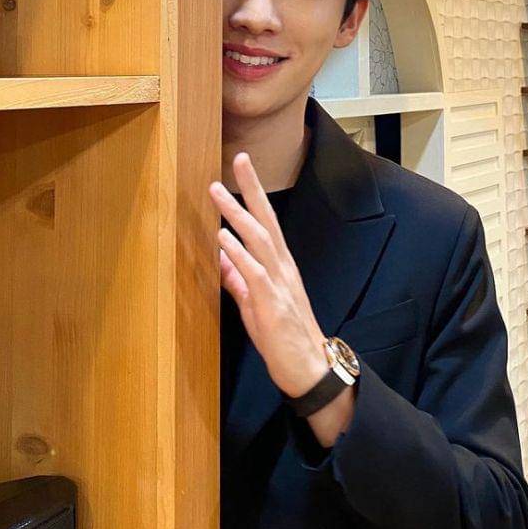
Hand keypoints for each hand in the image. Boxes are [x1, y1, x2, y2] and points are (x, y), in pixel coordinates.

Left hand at [209, 152, 328, 398]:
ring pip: (259, 240)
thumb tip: (221, 257)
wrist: (310, 368)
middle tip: (238, 160)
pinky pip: (254, 272)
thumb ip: (239, 280)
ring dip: (236, 214)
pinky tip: (222, 237)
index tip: (241, 168)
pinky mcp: (272, 303)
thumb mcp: (256, 304)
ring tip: (217, 191)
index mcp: (280, 267)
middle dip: (252, 189)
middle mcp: (283, 268)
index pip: (267, 222)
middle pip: (267, 220)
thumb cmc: (285, 338)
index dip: (254, 195)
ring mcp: (279, 284)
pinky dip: (238, 252)